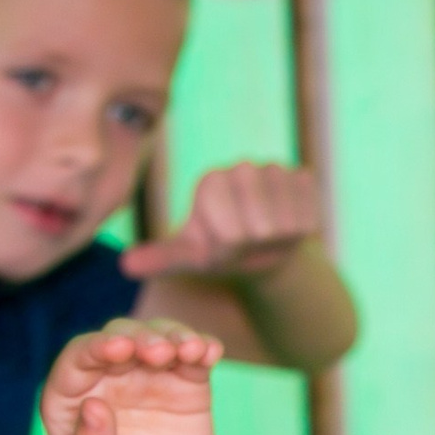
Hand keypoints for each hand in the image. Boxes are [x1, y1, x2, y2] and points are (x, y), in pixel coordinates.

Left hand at [42, 319, 221, 434]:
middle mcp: (108, 379)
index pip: (79, 360)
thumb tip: (94, 405)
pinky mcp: (186, 388)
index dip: (98, 348)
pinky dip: (203, 349)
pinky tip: (211, 350)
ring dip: (175, 336)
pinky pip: (193, 360)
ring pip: (159, 339)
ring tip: (192, 349)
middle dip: (140, 338)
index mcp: (71, 399)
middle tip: (160, 351)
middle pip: (121, 340)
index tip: (120, 348)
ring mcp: (148, 379)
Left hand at [121, 162, 324, 283]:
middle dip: (256, 245)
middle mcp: (241, 167)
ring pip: (288, 223)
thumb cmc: (220, 251)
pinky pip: (310, 217)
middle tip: (250, 241)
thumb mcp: (190, 258)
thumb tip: (125, 266)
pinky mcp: (303, 178)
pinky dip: (301, 232)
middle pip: (260, 227)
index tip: (225, 243)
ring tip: (268, 234)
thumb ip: (161, 258)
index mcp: (210, 181)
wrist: (262, 248)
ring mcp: (275, 170)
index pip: (230, 232)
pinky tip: (287, 225)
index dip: (231, 249)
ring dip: (279, 240)